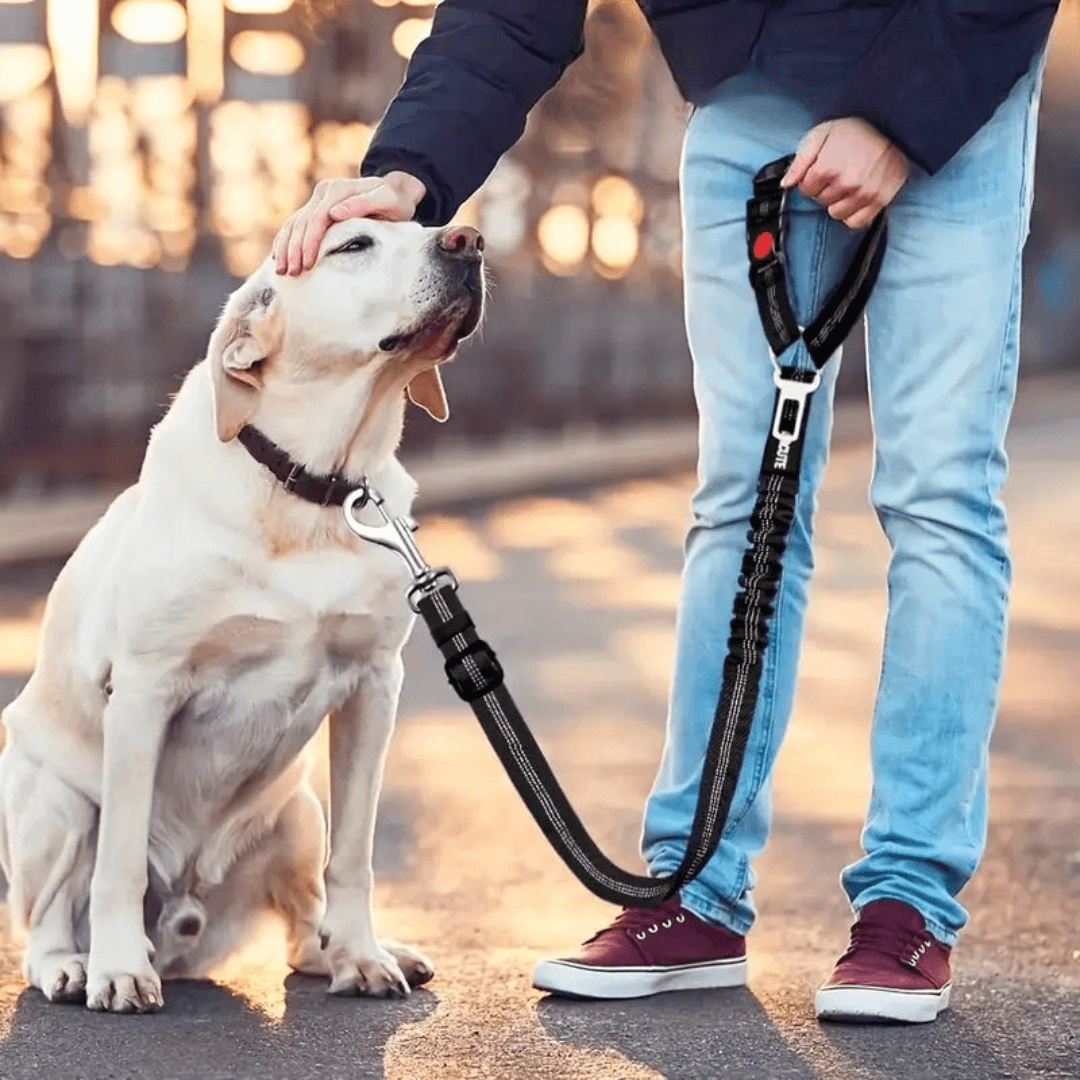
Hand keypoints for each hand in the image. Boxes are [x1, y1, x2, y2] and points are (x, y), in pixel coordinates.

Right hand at [273, 172, 426, 275]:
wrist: (395, 191)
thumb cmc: (394, 201)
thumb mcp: (385, 201)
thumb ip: (361, 205)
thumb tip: (334, 213)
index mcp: (337, 190)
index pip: (316, 218)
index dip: (310, 242)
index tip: (307, 264)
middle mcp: (324, 192)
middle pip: (302, 223)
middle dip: (294, 249)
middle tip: (291, 274)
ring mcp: (319, 199)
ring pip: (294, 223)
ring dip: (285, 247)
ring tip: (280, 271)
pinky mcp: (317, 208)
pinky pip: (296, 225)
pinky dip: (286, 241)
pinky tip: (279, 258)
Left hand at [781, 118, 909, 229]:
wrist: (895, 125)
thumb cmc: (856, 128)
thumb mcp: (821, 134)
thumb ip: (800, 160)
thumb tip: (786, 183)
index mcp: (827, 168)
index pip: (805, 189)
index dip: (811, 179)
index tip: (822, 168)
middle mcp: (845, 184)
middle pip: (821, 201)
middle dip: (825, 188)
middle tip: (839, 171)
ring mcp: (863, 194)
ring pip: (836, 213)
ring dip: (838, 201)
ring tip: (848, 182)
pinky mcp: (879, 200)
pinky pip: (856, 222)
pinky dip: (853, 214)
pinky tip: (855, 198)